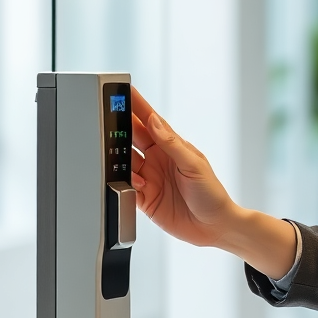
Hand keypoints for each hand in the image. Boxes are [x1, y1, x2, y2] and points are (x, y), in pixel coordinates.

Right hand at [130, 89, 237, 248]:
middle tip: (104, 118)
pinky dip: (122, 184)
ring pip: (123, 162)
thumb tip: (156, 121)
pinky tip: (132, 184)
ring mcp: (149, 178)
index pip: (149, 121)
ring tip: (114, 153)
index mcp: (171, 147)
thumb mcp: (194, 165)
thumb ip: (172, 144)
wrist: (214, 227)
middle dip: (117, 128)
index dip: (135, 106)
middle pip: (131, 139)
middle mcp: (157, 160)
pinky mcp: (144, 199)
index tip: (122, 91)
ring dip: (118, 158)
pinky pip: (124, 188)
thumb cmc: (212, 194)